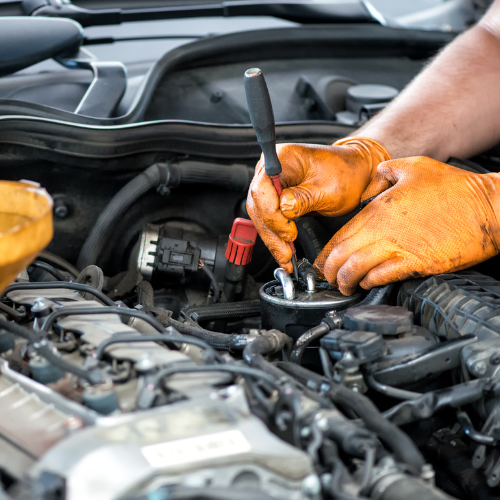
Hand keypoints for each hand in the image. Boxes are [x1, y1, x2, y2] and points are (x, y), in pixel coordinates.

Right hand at [246, 138, 390, 272]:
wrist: (354, 174)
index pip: (263, 189)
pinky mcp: (275, 197)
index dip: (273, 214)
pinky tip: (284, 249)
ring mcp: (272, 183)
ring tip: (285, 257)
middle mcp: (271, 169)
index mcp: (283, 158)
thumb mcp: (328, 189)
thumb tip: (284, 210)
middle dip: (271, 232)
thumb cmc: (345, 174)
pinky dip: (276, 235)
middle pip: (258, 204)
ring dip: (272, 238)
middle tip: (285, 253)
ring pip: (260, 215)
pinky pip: (269, 218)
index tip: (289, 232)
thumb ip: (303, 199)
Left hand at [314, 157, 499, 294]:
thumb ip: (384, 173)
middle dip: (329, 271)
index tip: (321, 262)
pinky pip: (384, 277)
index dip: (326, 253)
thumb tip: (370, 182)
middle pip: (342, 256)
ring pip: (358, 269)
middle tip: (326, 278)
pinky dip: (370, 282)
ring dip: (346, 281)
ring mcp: (400, 248)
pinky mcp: (417, 263)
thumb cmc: (454, 188)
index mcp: (378, 209)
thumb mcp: (413, 167)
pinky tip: (367, 283)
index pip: (340, 235)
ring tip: (343, 286)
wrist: (489, 208)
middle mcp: (383, 230)